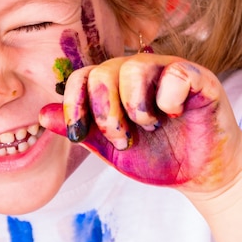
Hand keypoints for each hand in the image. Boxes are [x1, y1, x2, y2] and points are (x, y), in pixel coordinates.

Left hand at [40, 54, 241, 193]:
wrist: (199, 175)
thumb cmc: (155, 157)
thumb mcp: (110, 149)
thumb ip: (81, 130)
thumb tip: (41, 114)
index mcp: (113, 85)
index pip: (81, 77)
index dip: (73, 104)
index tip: (77, 134)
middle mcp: (137, 71)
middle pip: (103, 71)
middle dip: (105, 113)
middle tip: (122, 139)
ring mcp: (167, 70)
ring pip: (134, 67)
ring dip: (134, 107)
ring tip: (148, 127)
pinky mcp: (198, 77)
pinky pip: (174, 73)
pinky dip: (169, 100)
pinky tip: (176, 114)